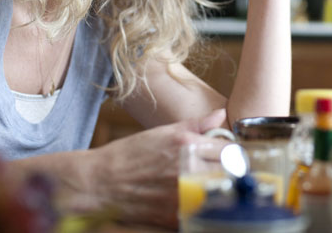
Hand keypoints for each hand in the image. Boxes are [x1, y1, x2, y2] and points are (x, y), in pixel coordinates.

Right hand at [88, 109, 226, 228]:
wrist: (101, 183)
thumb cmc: (130, 155)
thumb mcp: (164, 132)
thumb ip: (197, 124)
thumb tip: (221, 115)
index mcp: (186, 145)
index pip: (229, 148)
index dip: (230, 151)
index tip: (226, 153)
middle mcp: (187, 169)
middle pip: (231, 171)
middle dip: (230, 169)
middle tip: (221, 168)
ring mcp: (183, 195)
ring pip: (222, 191)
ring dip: (221, 186)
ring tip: (210, 183)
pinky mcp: (177, 216)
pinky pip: (204, 210)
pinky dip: (205, 204)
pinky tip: (197, 198)